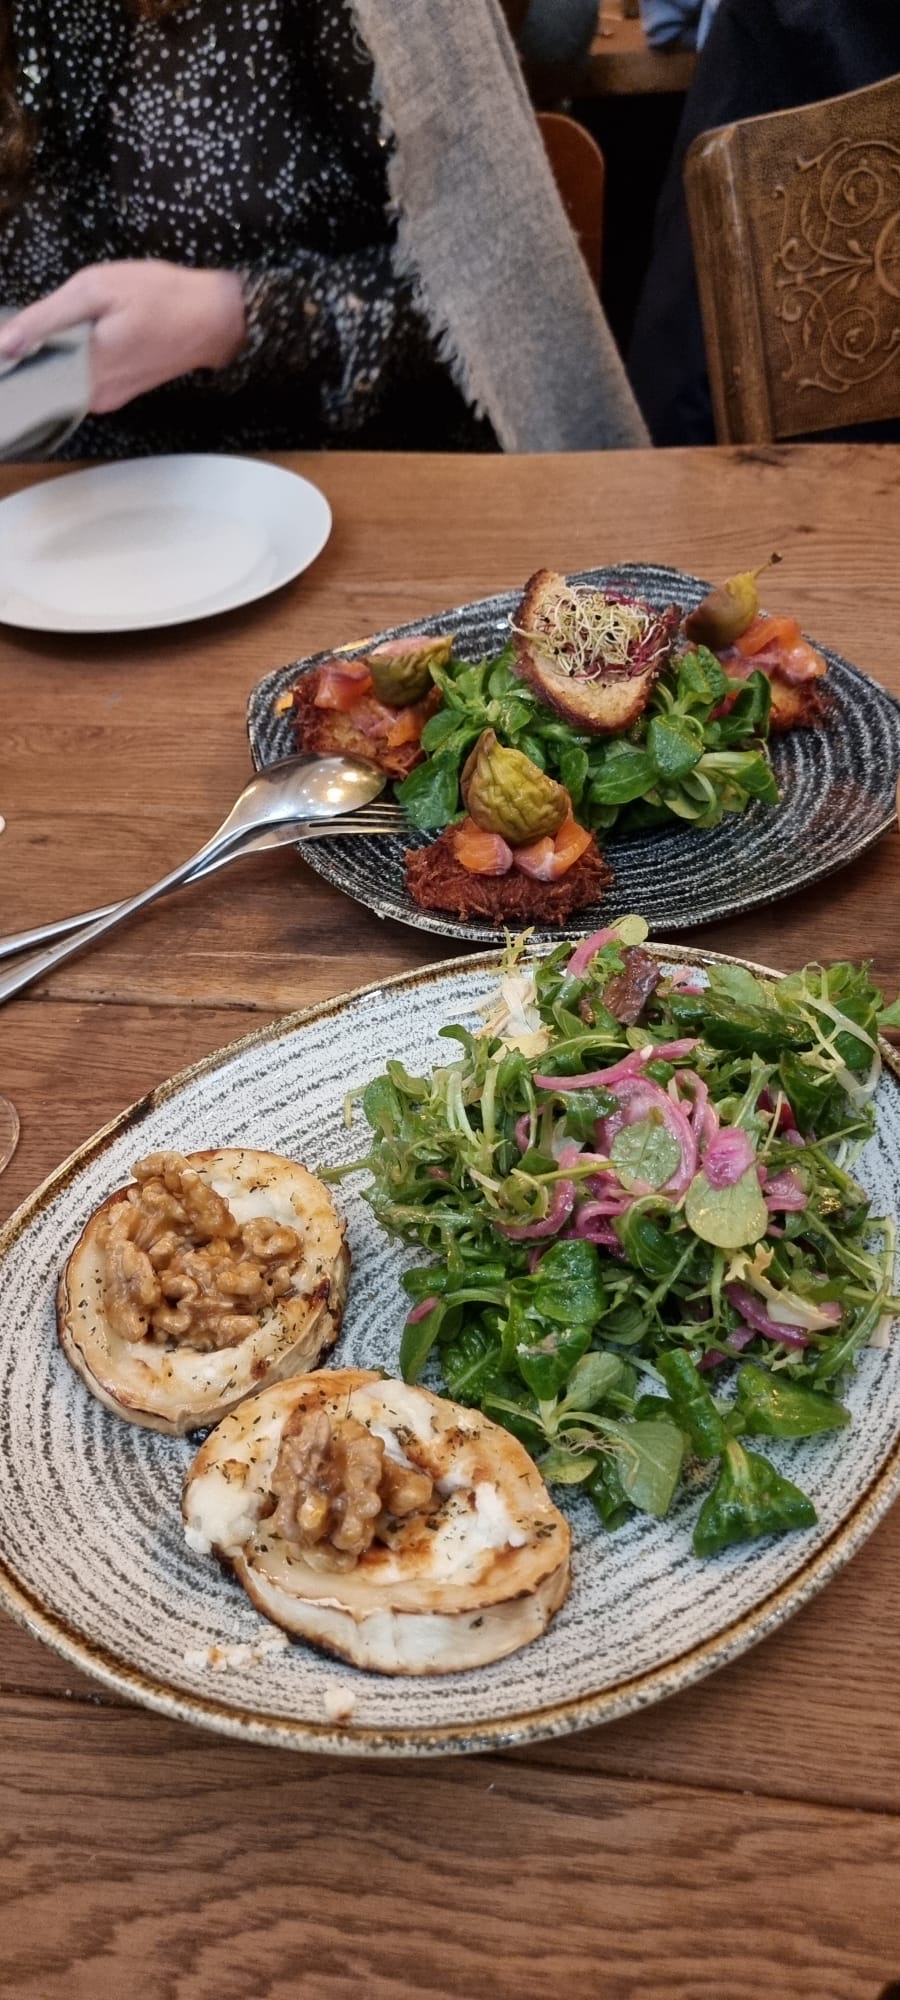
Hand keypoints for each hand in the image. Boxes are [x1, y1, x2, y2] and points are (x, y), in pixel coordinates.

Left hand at [0, 260, 246, 412]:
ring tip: (80, 323)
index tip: (20, 339)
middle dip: (37, 351)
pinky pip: (80, 380)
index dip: (18, 353)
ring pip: (60, 379)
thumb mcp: (95, 290)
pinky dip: (76, 358)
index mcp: (80, 371)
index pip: (25, 376)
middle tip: (55, 323)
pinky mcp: (117, 395)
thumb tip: (5, 346)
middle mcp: (91, 396)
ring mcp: (106, 399)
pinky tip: (93, 335)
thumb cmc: (160, 297)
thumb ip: (44, 320)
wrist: (212, 319)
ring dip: (57, 353)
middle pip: (40, 378)